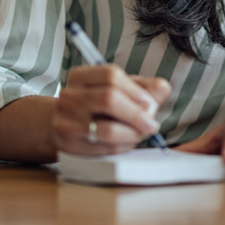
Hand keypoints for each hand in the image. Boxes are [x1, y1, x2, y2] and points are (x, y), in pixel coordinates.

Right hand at [51, 64, 170, 154]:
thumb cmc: (97, 106)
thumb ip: (143, 87)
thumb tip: (163, 88)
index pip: (111, 75)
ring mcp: (66, 122)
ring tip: (142, 133)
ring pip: (108, 129)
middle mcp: (69, 97)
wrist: (61, 127)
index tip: (151, 103)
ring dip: (133, 133)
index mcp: (80, 76)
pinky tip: (128, 141)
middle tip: (152, 123)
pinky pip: (104, 149)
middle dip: (137, 114)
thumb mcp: (118, 90)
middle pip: (108, 99)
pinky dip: (123, 146)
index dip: (136, 90)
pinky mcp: (70, 147)